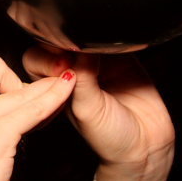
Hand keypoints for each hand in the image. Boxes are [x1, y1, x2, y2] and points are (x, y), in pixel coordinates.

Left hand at [23, 45, 173, 180]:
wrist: (145, 144)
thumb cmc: (110, 136)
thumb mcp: (88, 110)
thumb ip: (82, 81)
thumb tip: (79, 49)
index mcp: (52, 86)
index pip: (36, 59)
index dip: (45, 58)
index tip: (60, 67)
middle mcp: (70, 71)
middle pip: (55, 43)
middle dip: (62, 46)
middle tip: (75, 59)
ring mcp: (94, 61)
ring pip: (80, 35)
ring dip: (85, 40)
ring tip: (95, 55)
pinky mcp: (119, 56)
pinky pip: (110, 38)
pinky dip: (108, 38)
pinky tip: (112, 50)